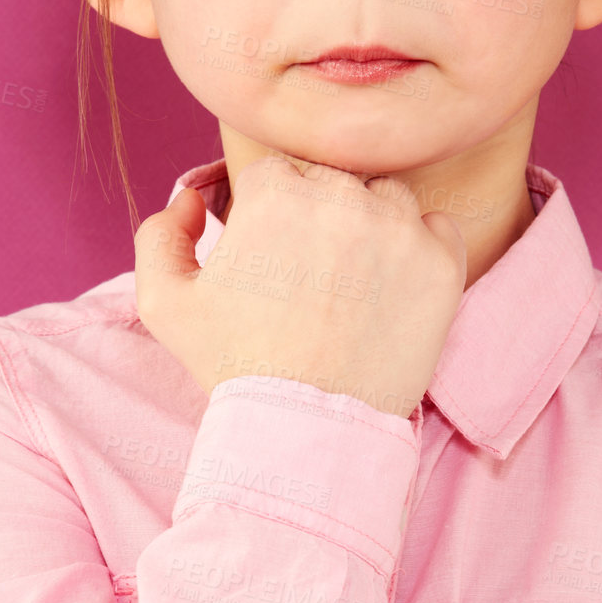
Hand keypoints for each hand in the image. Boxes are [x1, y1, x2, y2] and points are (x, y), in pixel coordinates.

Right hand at [134, 156, 467, 416]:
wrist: (308, 428)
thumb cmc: (235, 366)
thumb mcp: (165, 304)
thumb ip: (159, 235)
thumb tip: (189, 199)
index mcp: (275, 193)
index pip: (277, 174)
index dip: (271, 214)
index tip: (272, 257)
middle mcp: (342, 197)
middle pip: (333, 180)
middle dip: (320, 217)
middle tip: (310, 277)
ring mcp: (399, 228)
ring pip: (387, 198)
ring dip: (373, 227)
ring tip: (352, 284)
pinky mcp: (441, 262)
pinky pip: (439, 228)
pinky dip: (421, 250)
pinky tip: (394, 290)